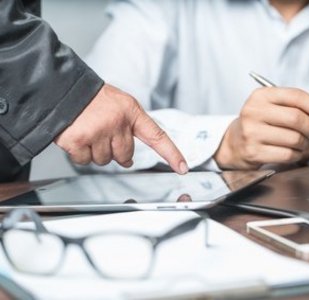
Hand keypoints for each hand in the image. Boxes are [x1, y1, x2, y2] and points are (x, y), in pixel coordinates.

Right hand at [55, 84, 187, 173]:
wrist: (63, 90)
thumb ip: (129, 129)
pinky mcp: (79, 140)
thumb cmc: (94, 100)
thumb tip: (128, 160)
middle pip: (125, 155)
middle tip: (103, 135)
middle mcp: (118, 122)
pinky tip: (78, 138)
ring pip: (104, 160)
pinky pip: (84, 161)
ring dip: (96, 152)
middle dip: (115, 151)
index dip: (171, 154)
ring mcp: (98, 132)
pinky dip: (80, 154)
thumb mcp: (120, 105)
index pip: (157, 136)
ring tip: (89, 132)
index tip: (183, 167)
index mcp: (131, 112)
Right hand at [214, 87, 308, 168]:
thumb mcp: (271, 107)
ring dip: (306, 143)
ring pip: (294, 138)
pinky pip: (287, 154)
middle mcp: (253, 112)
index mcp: (260, 96)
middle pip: (296, 118)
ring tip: (304, 143)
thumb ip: (295, 107)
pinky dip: (296, 154)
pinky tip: (294, 152)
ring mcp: (251, 132)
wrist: (234, 143)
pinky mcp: (253, 152)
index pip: (295, 96)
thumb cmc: (260, 123)